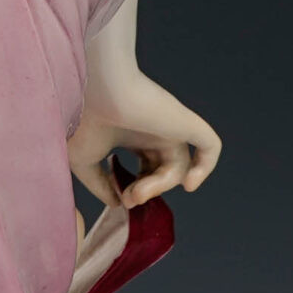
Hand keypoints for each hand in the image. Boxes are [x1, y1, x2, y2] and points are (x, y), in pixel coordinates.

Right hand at [67, 70, 221, 208]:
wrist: (96, 89)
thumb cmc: (84, 118)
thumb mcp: (83, 159)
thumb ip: (99, 185)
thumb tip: (118, 204)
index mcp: (135, 135)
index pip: (146, 170)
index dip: (136, 189)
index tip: (119, 197)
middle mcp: (156, 130)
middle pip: (163, 171)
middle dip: (147, 191)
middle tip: (130, 198)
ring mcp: (172, 126)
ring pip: (179, 167)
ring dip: (159, 187)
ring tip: (138, 192)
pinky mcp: (186, 122)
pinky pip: (210, 146)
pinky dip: (205, 166)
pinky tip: (191, 185)